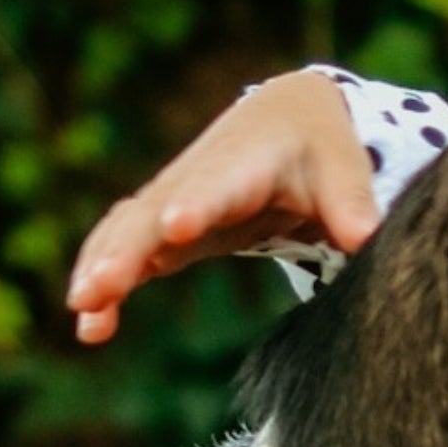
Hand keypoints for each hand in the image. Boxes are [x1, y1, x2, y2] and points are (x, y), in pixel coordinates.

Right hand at [64, 70, 381, 343]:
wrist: (289, 119)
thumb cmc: (321, 149)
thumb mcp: (344, 169)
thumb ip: (352, 204)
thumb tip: (364, 237)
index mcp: (241, 167)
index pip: (214, 189)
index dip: (195, 207)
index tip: (176, 228)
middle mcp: (195, 183)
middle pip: (151, 215)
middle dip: (124, 251)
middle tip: (98, 289)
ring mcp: (175, 204)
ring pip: (126, 234)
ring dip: (101, 269)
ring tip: (83, 315)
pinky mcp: (170, 228)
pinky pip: (128, 251)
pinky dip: (107, 283)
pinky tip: (91, 327)